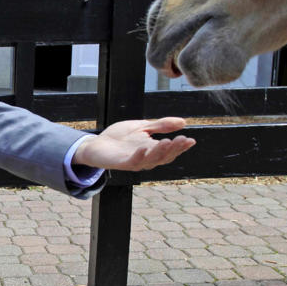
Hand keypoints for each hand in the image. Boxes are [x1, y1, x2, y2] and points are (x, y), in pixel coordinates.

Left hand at [73, 117, 194, 170]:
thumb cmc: (119, 137)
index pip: (170, 150)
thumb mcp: (142, 127)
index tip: (190, 139)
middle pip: (164, 157)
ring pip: (151, 160)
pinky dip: (139, 156)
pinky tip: (144, 148)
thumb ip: (160, 125)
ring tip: (168, 141)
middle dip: (174, 149)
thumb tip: (184, 122)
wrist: (96, 144)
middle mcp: (146, 158)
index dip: (181, 147)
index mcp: (152, 150)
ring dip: (160, 152)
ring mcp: (134, 162)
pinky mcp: (121, 163)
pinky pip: (132, 162)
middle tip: (183, 140)